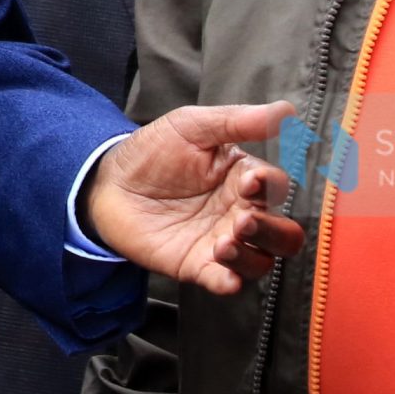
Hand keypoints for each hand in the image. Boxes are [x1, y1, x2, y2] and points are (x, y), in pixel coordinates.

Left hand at [83, 101, 302, 295]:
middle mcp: (240, 212)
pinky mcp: (197, 265)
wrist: (107, 182)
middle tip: (242, 220)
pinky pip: (226, 283)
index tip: (248, 181)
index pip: (277, 187)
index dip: (270, 186)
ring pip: (261, 262)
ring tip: (223, 243)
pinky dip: (230, 282)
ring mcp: (221, 242)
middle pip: (284, 234)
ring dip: (250, 256)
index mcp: (244, 178)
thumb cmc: (154, 151)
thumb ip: (239, 121)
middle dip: (272, 230)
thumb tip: (287, 111)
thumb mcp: (192, 126)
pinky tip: (223, 274)